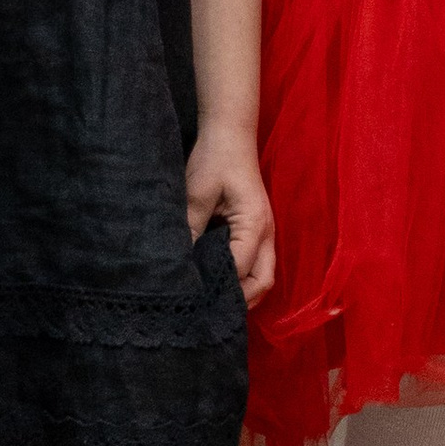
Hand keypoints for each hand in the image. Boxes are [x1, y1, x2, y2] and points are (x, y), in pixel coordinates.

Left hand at [186, 122, 275, 304]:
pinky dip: (243, 278)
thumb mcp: (195, 196)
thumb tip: (178, 265)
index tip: (193, 297)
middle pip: (263, 281)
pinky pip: (257, 263)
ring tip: (214, 302)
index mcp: (254, 224)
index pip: (239, 269)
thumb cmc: (214, 161)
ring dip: (243, 291)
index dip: (217, 285)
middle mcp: (266, 233)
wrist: (230, 135)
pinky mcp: (257, 230)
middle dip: (240, 300)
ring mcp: (265, 232)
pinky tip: (220, 282)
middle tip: (209, 310)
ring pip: (263, 275)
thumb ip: (190, 231)